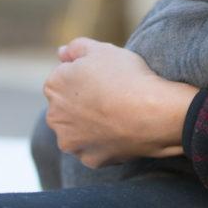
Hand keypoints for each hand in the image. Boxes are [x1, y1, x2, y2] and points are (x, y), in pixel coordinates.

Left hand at [43, 37, 198, 168]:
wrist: (152, 114)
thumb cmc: (127, 77)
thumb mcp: (102, 50)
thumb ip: (76, 48)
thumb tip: (61, 53)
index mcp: (54, 86)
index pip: (65, 79)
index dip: (87, 76)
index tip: (106, 78)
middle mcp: (55, 116)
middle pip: (68, 107)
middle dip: (83, 102)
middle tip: (113, 95)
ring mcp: (71, 141)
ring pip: (79, 130)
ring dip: (91, 124)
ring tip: (118, 114)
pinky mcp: (89, 159)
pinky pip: (95, 148)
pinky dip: (106, 141)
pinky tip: (123, 131)